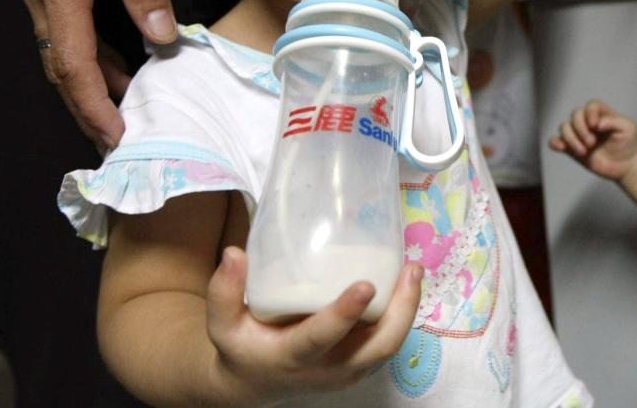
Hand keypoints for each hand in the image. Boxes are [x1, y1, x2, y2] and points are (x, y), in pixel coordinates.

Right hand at [0, 0, 177, 148]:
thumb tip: (162, 35)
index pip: (74, 64)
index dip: (95, 105)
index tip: (116, 137)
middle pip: (61, 67)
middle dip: (89, 106)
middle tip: (122, 137)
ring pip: (60, 48)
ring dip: (90, 79)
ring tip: (126, 103)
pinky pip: (60, 26)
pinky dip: (85, 50)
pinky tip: (114, 54)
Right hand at [206, 247, 423, 401]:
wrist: (256, 382)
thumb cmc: (242, 346)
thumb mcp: (222, 325)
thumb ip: (223, 292)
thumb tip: (234, 254)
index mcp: (292, 357)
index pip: (321, 338)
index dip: (344, 313)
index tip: (366, 285)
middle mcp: (327, 369)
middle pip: (376, 347)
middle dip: (400, 310)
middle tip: (410, 270)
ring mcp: (348, 370)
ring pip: (389, 346)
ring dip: (408, 309)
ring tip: (414, 270)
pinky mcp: (360, 365)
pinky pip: (388, 342)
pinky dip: (403, 314)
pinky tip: (407, 282)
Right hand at [549, 99, 636, 180]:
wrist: (627, 165)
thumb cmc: (630, 144)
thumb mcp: (629, 128)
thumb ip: (614, 121)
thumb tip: (597, 123)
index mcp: (602, 114)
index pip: (591, 105)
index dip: (590, 113)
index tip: (596, 126)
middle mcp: (588, 122)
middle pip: (575, 115)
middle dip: (581, 129)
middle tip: (592, 143)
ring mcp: (579, 135)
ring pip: (564, 127)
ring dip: (571, 138)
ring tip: (584, 152)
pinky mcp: (572, 149)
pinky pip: (556, 142)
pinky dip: (555, 143)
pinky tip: (562, 147)